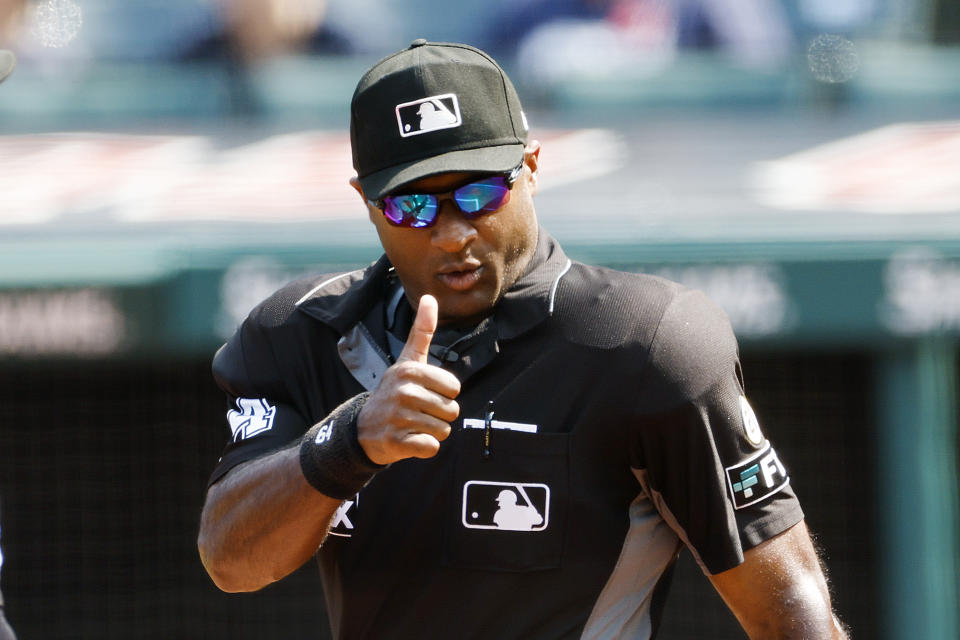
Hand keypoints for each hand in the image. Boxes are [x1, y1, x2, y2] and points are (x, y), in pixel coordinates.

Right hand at [357, 294, 460, 464]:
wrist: (364, 428)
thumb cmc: (395, 391)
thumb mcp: (407, 361)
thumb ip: (422, 332)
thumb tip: (430, 297)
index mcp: (410, 370)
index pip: (454, 388)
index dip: (445, 394)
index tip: (425, 393)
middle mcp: (403, 391)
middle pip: (451, 410)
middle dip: (440, 415)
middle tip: (418, 412)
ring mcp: (397, 417)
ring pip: (443, 430)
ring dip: (432, 432)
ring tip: (413, 425)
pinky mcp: (395, 441)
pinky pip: (431, 447)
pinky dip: (425, 448)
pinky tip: (409, 439)